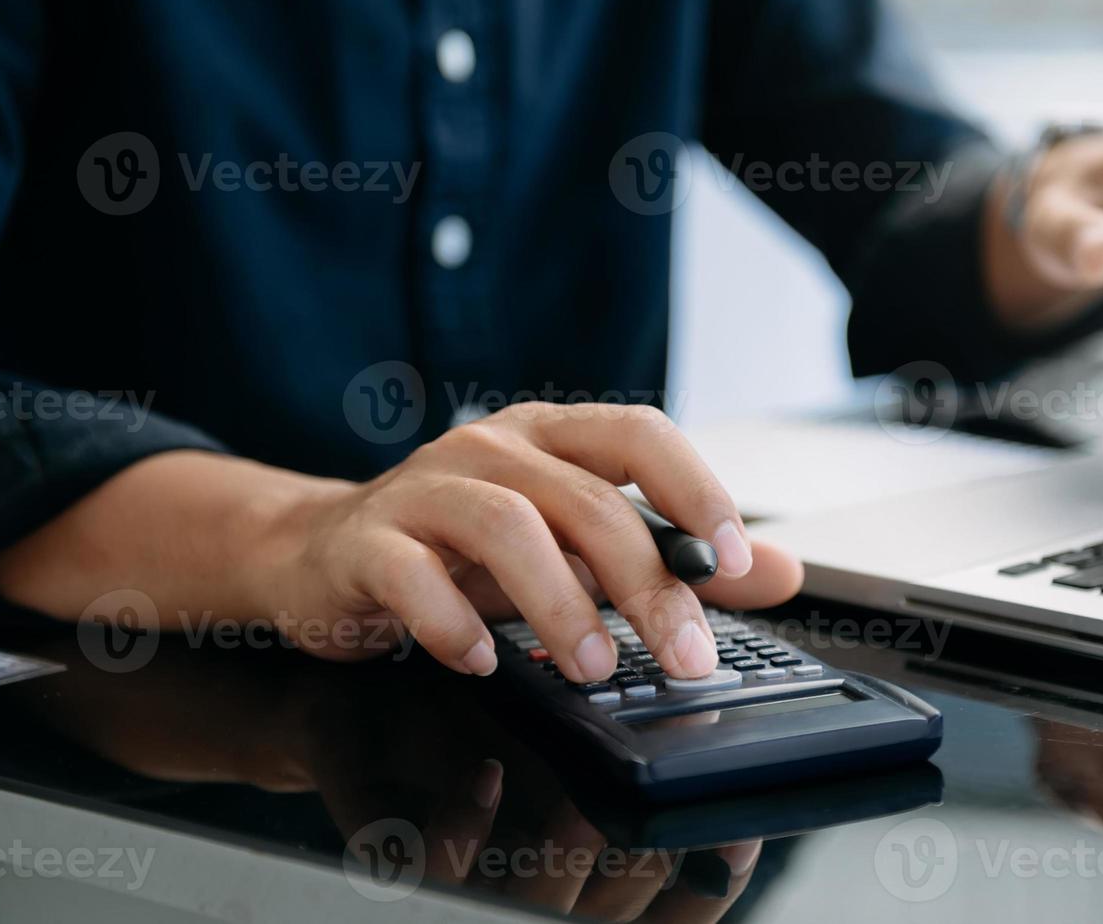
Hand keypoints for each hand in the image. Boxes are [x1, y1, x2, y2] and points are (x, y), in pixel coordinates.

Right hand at [267, 402, 803, 680]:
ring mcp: (424, 490)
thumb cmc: (465, 546)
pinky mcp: (366, 543)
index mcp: (554, 437)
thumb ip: (677, 555)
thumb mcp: (576, 542)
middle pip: (587, 502)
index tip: (733, 562)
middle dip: (647, 586)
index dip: (694, 490)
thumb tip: (779, 571)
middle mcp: (492, 448)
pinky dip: (453, 625)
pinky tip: (481, 663)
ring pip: (506, 530)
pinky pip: (412, 578)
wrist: (323, 551)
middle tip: (685, 656)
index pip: (639, 436)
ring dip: (560, 606)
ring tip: (592, 668)